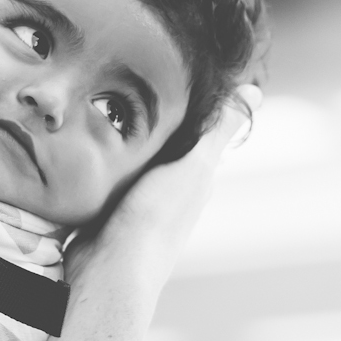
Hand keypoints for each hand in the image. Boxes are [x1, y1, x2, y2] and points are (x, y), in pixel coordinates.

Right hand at [64, 84, 261, 294]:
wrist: (108, 269)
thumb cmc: (155, 218)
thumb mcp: (194, 165)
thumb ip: (218, 129)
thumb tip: (255, 91)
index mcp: (194, 179)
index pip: (197, 134)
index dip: (189, 105)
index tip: (173, 71)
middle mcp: (168, 191)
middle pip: (163, 144)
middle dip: (152, 117)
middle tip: (131, 80)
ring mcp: (135, 201)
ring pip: (133, 157)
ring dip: (122, 135)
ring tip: (103, 102)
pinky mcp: (105, 208)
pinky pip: (106, 174)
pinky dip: (100, 156)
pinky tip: (85, 141)